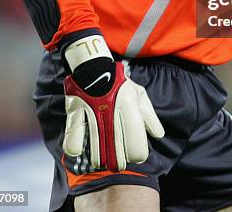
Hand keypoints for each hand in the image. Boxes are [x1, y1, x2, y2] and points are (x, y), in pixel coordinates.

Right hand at [62, 35, 163, 170]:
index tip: (137, 157)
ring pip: (96, 144)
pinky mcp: (75, 108)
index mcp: (129, 103)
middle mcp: (111, 107)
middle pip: (116, 146)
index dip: (138, 154)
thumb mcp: (139, 94)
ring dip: (99, 158)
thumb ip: (149, 116)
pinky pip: (73, 135)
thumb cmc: (120, 84)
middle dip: (119, 161)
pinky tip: (79, 151)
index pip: (136, 138)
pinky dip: (75, 147)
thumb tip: (158, 135)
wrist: (95, 66)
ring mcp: (92, 108)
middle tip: (118, 164)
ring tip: (102, 162)